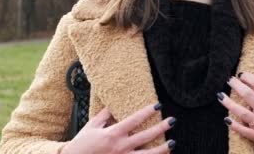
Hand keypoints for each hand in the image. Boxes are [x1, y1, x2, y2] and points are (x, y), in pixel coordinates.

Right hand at [61, 103, 175, 153]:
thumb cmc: (81, 145)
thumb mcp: (92, 126)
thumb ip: (105, 115)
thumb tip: (114, 104)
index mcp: (113, 134)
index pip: (134, 120)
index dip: (147, 112)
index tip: (158, 106)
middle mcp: (120, 147)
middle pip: (145, 137)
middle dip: (161, 128)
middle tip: (172, 121)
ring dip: (162, 149)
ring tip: (172, 143)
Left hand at [217, 73, 253, 153]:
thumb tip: (250, 85)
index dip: (248, 77)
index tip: (241, 74)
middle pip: (248, 95)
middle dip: (236, 85)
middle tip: (229, 79)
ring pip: (241, 112)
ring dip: (228, 103)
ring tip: (220, 96)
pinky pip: (242, 129)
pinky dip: (233, 124)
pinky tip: (226, 118)